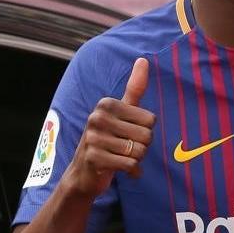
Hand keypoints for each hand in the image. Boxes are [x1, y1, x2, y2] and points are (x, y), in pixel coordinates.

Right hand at [63, 57, 155, 197]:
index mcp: (106, 104)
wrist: (84, 174)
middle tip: (125, 149)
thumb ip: (134, 88)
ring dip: (136, 159)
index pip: (150, 120)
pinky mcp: (94, 158)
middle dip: (142, 147)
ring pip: (139, 151)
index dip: (145, 131)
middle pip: (146, 136)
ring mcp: (93, 138)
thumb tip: (143, 59)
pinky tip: (122, 169)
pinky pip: (130, 164)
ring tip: (121, 158)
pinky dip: (132, 171)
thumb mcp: (120, 113)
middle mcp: (97, 118)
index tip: (128, 134)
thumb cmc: (107, 141)